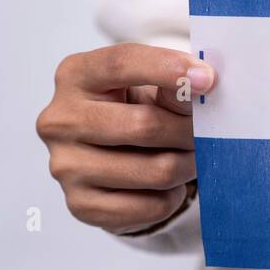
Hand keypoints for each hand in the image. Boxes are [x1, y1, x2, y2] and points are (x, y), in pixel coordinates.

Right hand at [36, 43, 216, 233]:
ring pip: (157, 171)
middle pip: (145, 125)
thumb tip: (200, 85)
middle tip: (208, 132)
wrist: (114, 156)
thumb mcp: (150, 87)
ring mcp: (65, 166)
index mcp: (75, 75)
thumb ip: (172, 87)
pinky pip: (152, 206)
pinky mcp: (81, 205)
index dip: (169, 69)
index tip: (209, 79)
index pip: (122, 63)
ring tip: (189, 157)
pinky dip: (172, 197)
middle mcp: (60, 120)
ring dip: (187, 165)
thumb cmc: (134, 110)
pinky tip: (166, 185)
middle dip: (189, 131)